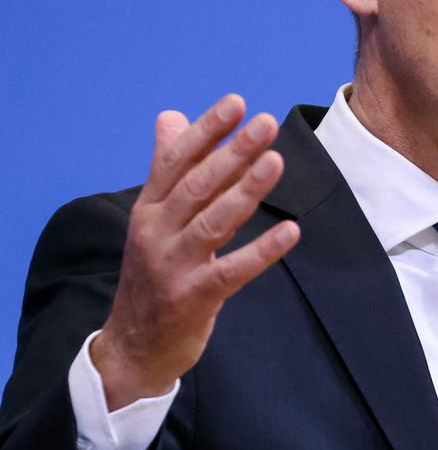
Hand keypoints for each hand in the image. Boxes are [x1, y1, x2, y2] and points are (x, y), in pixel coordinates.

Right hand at [92, 95, 300, 409]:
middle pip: (197, 185)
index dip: (206, 131)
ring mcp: (173, 266)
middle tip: (266, 123)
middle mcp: (156, 232)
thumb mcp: (153, 220)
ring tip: (276, 162)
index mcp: (148, 209)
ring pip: (213, 221)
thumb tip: (170, 117)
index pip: (176, 161)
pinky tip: (291, 232)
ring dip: (246, 191)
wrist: (133, 346)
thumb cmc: (153, 275)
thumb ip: (166, 169)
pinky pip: (232, 270)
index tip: (237, 103)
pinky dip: (262, 251)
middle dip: (232, 152)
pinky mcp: (193, 297)